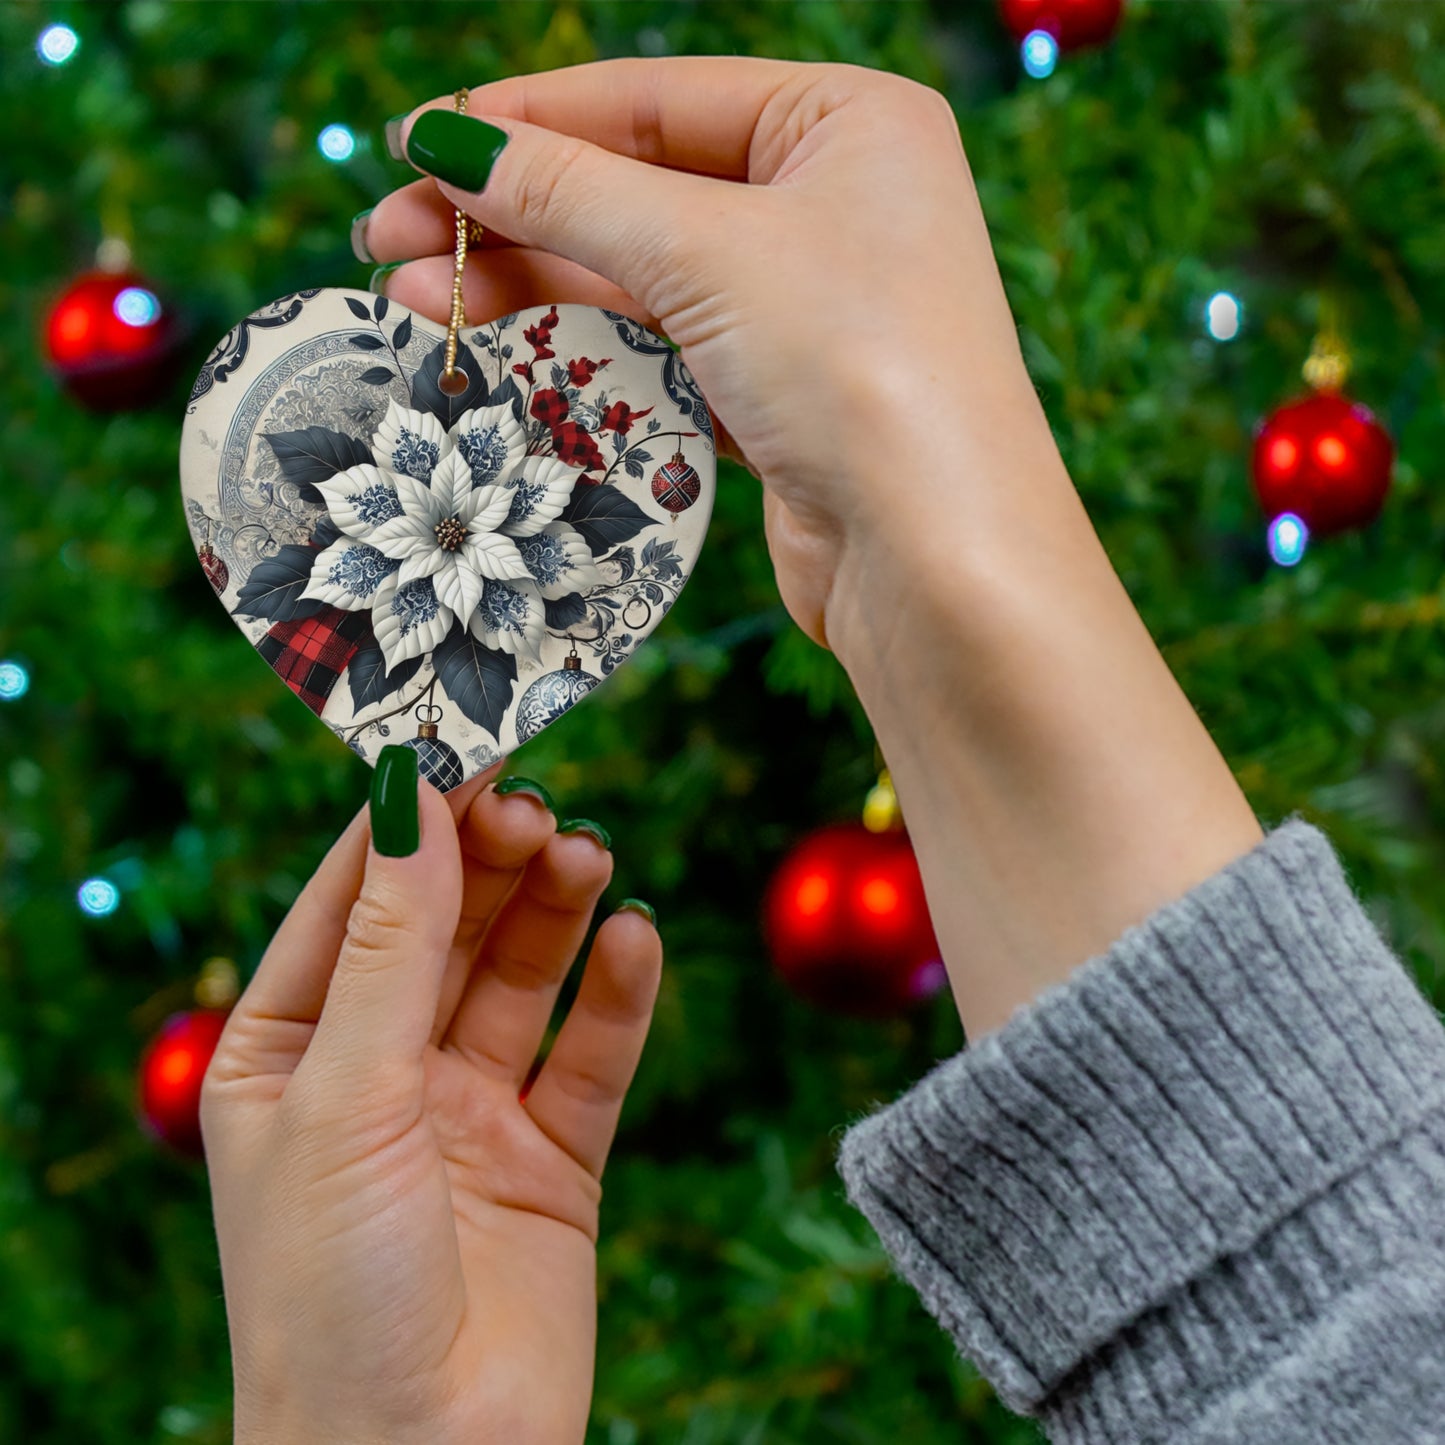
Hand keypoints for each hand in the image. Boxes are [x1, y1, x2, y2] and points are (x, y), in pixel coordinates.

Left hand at [201, 763, 660, 1444]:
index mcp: (289, 1054)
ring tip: (589, 857)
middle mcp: (380, 1073)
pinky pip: (591, 1056)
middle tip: (538, 807)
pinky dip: (617, 995)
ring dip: (555, 911)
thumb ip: (391, 945)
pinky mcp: (552, 1159)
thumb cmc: (331, 1293)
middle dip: (489, 863)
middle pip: (446, 928)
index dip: (406, 825)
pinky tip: (635, 939)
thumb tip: (409, 796)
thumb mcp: (346, 1095)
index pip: (351, 903)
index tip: (463, 749)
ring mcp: (469, 1114)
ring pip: (521, 978)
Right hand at [361, 56, 1049, 652]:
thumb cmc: (857, 368)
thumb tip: (448, 141)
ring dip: (528, 280)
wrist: (936, 558)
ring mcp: (807, 302)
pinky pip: (662, 344)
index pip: (655, 98)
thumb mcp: (706, 251)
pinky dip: (583, 342)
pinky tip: (499, 339)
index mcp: (846, 122)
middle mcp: (833, 202)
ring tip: (412, 294)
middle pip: (637, 185)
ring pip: (641, 271)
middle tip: (388, 235)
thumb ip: (570, 191)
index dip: (527, 118)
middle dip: (510, 210)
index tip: (416, 140)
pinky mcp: (780, 392)